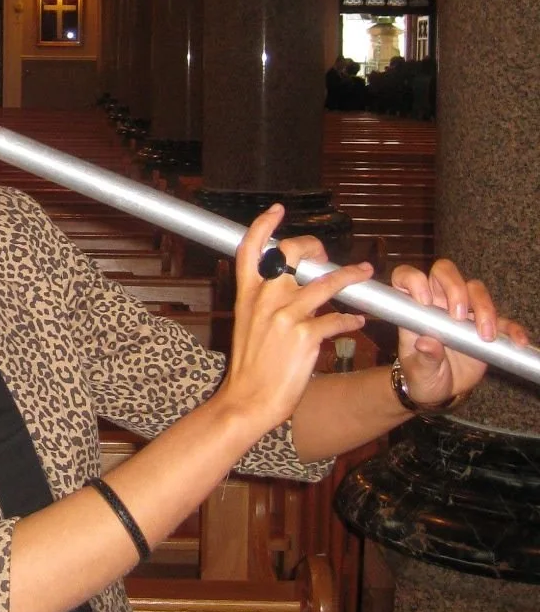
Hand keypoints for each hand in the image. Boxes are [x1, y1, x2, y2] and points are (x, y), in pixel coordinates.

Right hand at [219, 205, 371, 434]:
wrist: (247, 400)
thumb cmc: (250, 366)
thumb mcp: (248, 325)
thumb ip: (264, 302)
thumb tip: (290, 286)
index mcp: (247, 294)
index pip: (251, 248)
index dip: (264, 224)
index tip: (278, 210)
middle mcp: (265, 298)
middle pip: (293, 252)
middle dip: (315, 247)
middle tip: (326, 255)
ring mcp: (285, 315)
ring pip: (326, 281)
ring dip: (351, 276)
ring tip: (364, 273)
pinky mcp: (305, 336)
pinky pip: (337, 318)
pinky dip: (350, 319)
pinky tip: (357, 321)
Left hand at [390, 258, 529, 409]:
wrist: (440, 389)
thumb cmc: (421, 374)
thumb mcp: (417, 371)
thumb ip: (422, 358)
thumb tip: (426, 343)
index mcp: (416, 310)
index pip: (407, 277)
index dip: (414, 280)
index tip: (424, 301)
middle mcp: (438, 304)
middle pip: (445, 272)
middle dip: (454, 287)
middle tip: (457, 315)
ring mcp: (463, 313)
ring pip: (475, 289)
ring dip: (483, 308)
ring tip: (485, 336)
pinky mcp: (486, 327)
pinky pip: (502, 320)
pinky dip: (511, 328)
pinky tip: (516, 340)